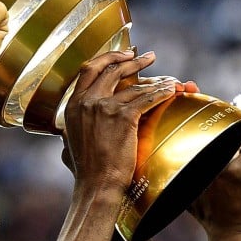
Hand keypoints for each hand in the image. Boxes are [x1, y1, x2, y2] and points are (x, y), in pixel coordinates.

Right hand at [61, 50, 176, 200]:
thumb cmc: (87, 170)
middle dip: (131, 60)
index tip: (123, 55)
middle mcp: (86, 101)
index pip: (88, 70)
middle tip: (146, 56)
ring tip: (168, 78)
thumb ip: (72, 129)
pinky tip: (171, 91)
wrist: (96, 184)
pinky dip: (161, 93)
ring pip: (133, 84)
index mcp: (73, 105)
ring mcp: (104, 107)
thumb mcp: (70, 142)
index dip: (107, 59)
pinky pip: (146, 98)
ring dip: (154, 79)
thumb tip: (70, 129)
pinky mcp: (123, 117)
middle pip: (110, 69)